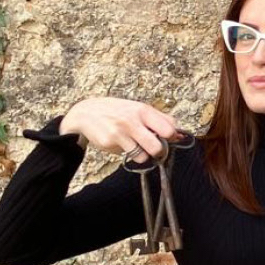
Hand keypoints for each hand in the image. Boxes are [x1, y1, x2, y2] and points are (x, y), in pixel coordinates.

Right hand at [59, 97, 182, 162]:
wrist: (86, 113)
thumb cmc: (117, 111)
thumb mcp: (138, 108)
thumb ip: (159, 119)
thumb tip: (179, 133)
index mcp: (143, 110)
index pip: (169, 128)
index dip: (171, 138)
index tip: (168, 139)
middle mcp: (132, 120)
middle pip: (158, 147)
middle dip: (159, 152)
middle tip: (154, 149)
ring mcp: (120, 132)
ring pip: (143, 156)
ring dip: (142, 155)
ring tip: (135, 146)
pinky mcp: (110, 142)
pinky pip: (128, 156)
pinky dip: (128, 154)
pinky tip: (121, 144)